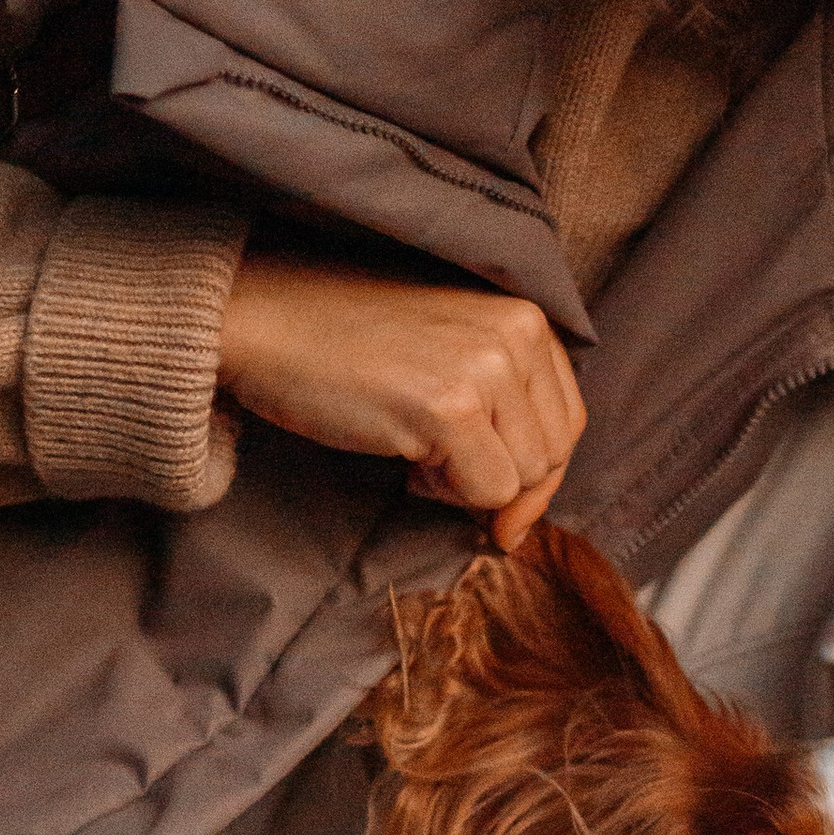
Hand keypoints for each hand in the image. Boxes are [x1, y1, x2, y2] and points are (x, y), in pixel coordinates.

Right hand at [215, 256, 584, 550]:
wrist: (265, 322)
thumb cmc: (347, 344)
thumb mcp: (448, 353)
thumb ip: (504, 405)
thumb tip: (526, 518)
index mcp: (525, 316)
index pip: (568, 419)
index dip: (533, 467)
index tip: (490, 487)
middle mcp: (518, 333)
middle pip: (552, 456)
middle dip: (499, 479)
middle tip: (434, 457)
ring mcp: (486, 368)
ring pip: (524, 479)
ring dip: (468, 484)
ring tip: (414, 446)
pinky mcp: (450, 406)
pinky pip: (486, 492)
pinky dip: (442, 493)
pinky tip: (402, 455)